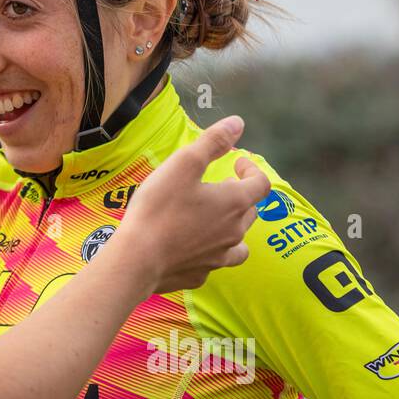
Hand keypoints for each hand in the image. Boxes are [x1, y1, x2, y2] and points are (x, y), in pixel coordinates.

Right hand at [110, 116, 268, 293]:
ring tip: (214, 219)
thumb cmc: (159, 208)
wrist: (137, 260)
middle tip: (222, 186)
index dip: (252, 170)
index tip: (236, 162)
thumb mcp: (184, 164)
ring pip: (237, 241)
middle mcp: (233, 232)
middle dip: (240, 196)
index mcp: (233, 203)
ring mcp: (218, 257)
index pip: (261, 185)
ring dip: (231, 226)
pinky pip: (213, 261)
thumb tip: (238, 123)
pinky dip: (209, 251)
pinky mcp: (199, 275)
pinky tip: (192, 247)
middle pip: (250, 212)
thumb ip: (212, 142)